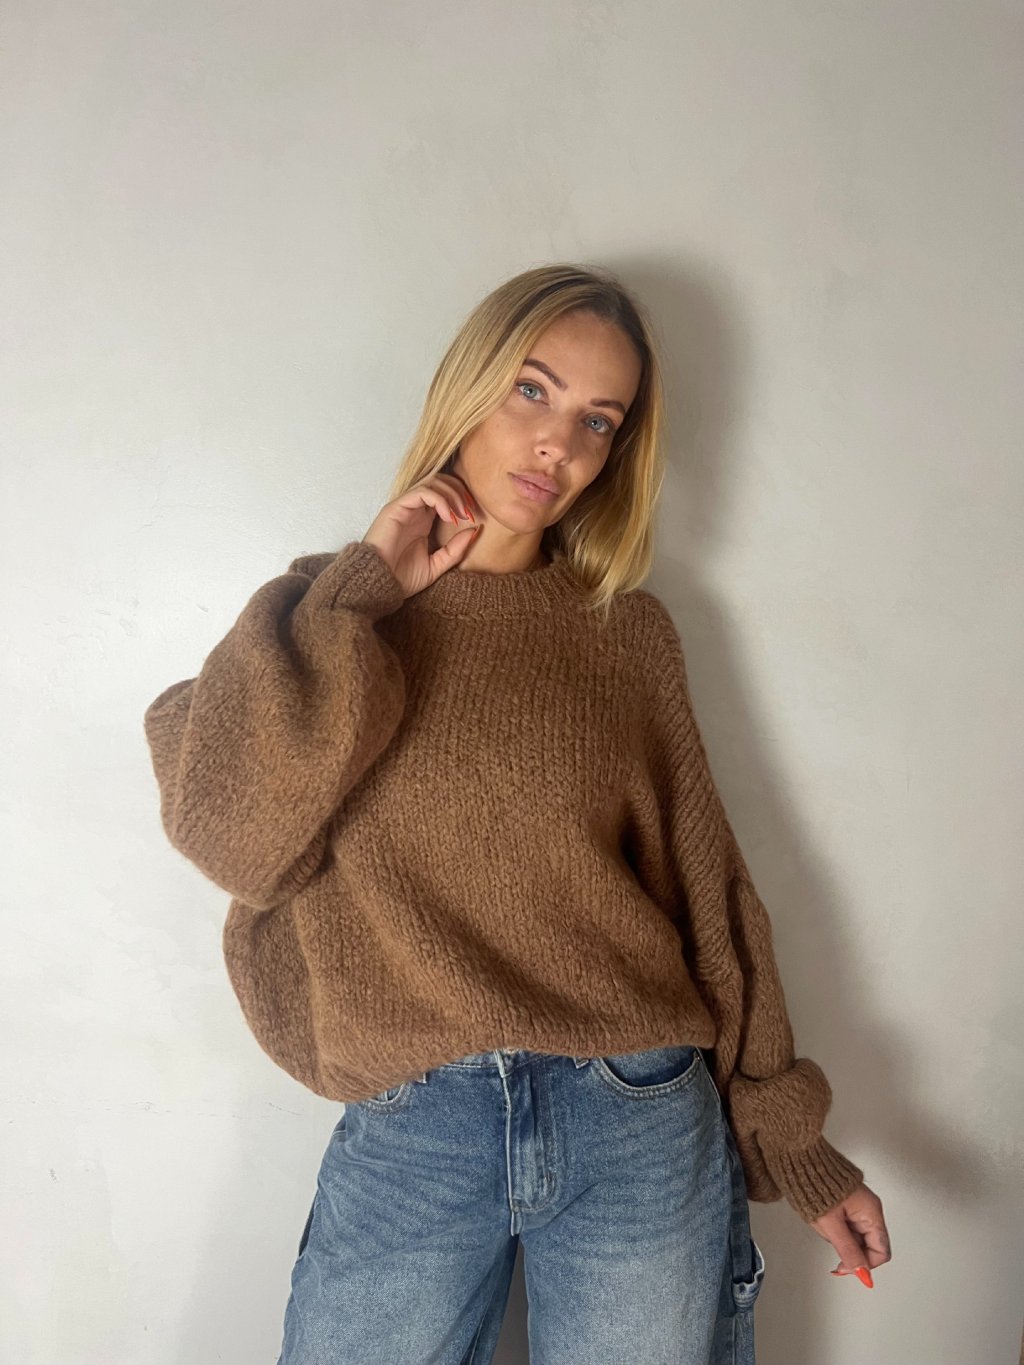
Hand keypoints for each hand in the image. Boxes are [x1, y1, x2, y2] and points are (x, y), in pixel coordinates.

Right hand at [362, 472, 482, 599]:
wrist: (379, 585)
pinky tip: (449, 517)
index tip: (474, 518)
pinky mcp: (396, 508)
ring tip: (461, 514)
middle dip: (460, 492)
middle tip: (470, 512)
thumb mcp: (437, 565)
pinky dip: (440, 500)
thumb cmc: (401, 578)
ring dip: (452, 494)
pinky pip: (422, 492)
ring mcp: (405, 507)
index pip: (445, 493)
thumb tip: (475, 530)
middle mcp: (414, 510)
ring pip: (433, 481)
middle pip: (441, 481)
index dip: (462, 499)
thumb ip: (455, 550)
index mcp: (423, 520)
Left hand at [808, 1182, 890, 1287]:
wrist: (800, 1160)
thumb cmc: (814, 1184)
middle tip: (830, 1240)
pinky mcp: (849, 1203)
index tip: (845, 1266)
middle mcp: (870, 1208)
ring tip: (824, 1223)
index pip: (881, 1252)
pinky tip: (824, 1219)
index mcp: (871, 1212)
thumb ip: (848, 1250)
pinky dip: (836, 1228)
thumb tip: (863, 1273)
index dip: (864, 1264)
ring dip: (840, 1237)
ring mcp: (860, 1205)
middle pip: (869, 1245)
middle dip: (849, 1248)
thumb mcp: (830, 1224)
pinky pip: (847, 1225)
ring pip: (856, 1236)